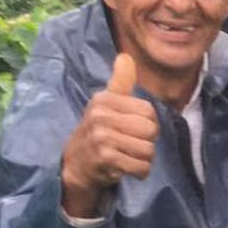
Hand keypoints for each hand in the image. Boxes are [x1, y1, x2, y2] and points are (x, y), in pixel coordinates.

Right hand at [60, 54, 157, 216]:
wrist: (75, 164)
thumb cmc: (98, 131)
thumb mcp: (106, 104)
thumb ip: (120, 82)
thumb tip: (126, 56)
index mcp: (104, 99)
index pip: (149, 111)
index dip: (148, 124)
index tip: (131, 129)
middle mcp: (100, 115)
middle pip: (151, 130)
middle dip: (146, 142)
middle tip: (128, 145)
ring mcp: (101, 137)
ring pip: (148, 150)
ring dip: (143, 159)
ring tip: (126, 156)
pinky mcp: (105, 158)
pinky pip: (141, 166)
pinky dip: (139, 172)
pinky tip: (125, 168)